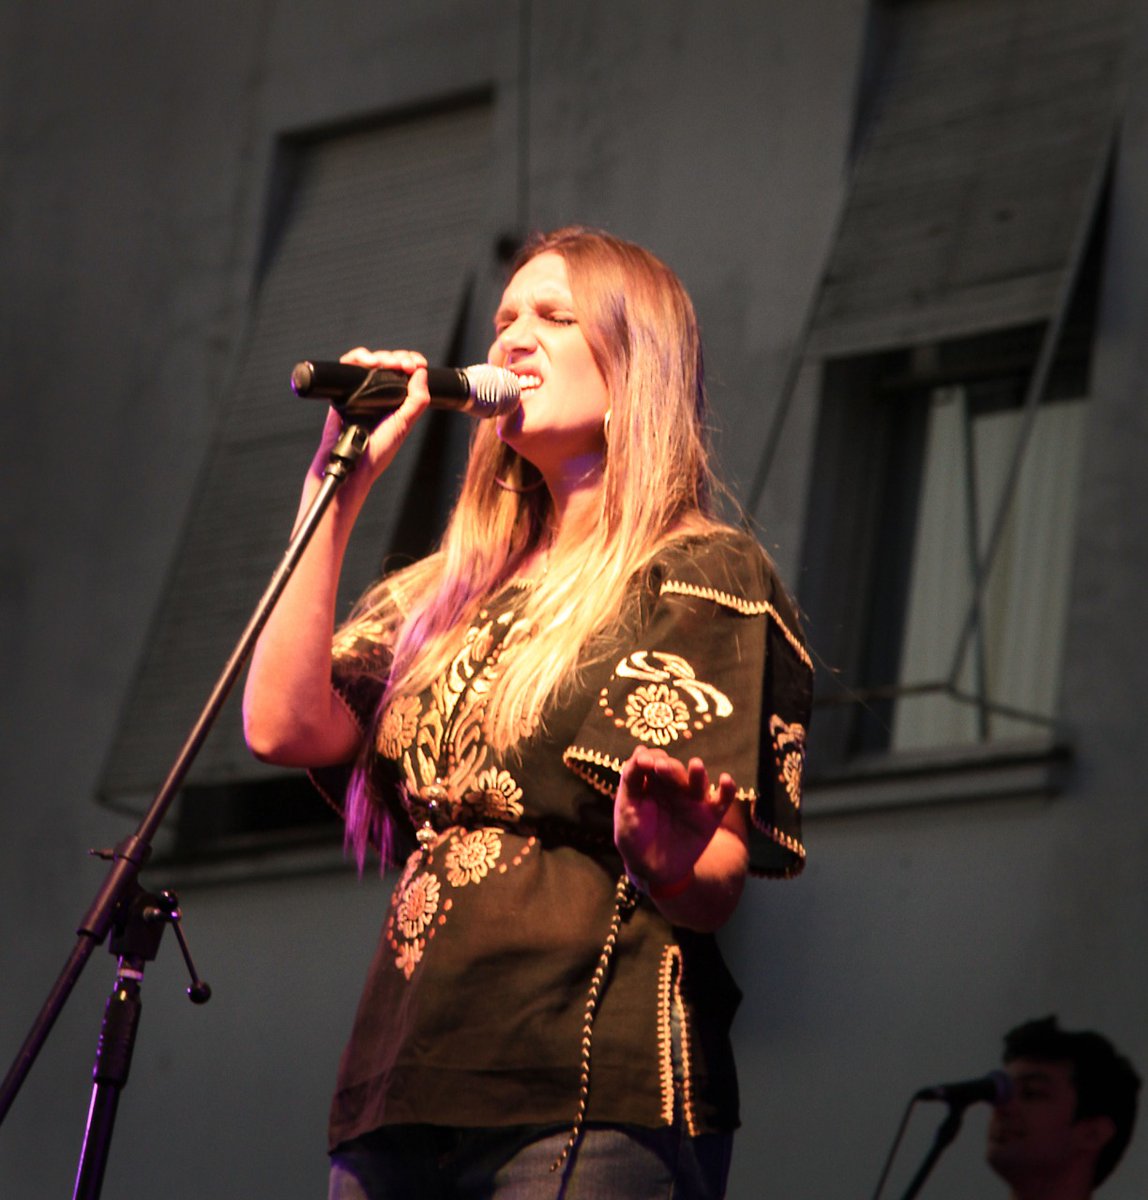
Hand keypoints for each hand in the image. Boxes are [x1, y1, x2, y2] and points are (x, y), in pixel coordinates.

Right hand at [308, 347, 431, 485]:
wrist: (351, 463)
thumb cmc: (376, 452)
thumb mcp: (404, 425)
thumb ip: (416, 401)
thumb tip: (421, 373)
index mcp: (396, 402)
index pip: (406, 374)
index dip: (411, 363)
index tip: (416, 363)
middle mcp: (379, 395)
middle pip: (388, 363)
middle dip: (397, 357)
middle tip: (404, 364)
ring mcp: (360, 392)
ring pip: (369, 362)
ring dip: (379, 356)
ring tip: (384, 362)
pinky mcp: (343, 392)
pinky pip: (347, 367)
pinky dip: (356, 357)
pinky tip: (367, 361)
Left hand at [614, 746, 737, 891]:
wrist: (651, 870)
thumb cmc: (633, 837)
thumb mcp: (626, 808)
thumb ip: (631, 780)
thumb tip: (640, 751)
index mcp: (652, 781)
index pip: (654, 760)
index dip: (650, 758)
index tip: (643, 763)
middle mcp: (674, 786)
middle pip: (674, 769)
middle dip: (668, 766)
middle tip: (660, 767)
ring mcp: (692, 800)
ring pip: (698, 780)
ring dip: (697, 772)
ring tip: (696, 766)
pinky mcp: (710, 816)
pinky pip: (722, 799)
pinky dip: (727, 789)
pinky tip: (725, 780)